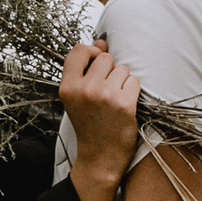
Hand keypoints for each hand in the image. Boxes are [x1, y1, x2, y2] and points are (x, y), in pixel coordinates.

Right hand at [59, 39, 141, 192]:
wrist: (99, 157)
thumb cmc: (90, 125)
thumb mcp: (77, 98)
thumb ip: (85, 69)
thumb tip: (101, 42)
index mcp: (67, 88)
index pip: (78, 50)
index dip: (91, 52)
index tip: (96, 62)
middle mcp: (84, 90)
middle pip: (105, 58)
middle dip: (110, 70)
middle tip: (106, 91)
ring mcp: (105, 96)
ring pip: (122, 69)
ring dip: (122, 81)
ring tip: (114, 100)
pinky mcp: (124, 104)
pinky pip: (134, 81)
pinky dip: (133, 91)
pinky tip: (125, 105)